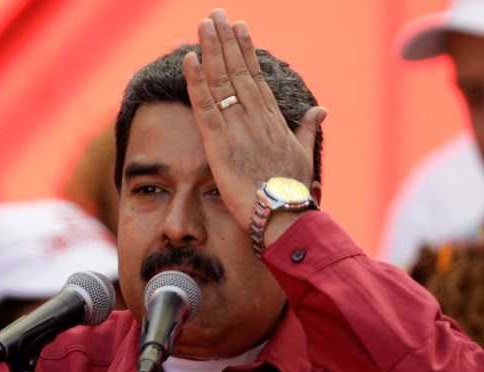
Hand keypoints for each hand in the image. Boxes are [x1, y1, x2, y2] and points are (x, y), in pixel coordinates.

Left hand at [182, 8, 326, 231]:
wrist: (283, 214)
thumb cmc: (293, 189)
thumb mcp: (303, 153)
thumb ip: (306, 128)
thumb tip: (320, 109)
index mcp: (272, 119)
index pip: (256, 77)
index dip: (245, 51)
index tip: (239, 28)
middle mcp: (255, 117)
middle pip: (238, 71)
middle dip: (226, 41)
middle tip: (216, 15)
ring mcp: (237, 128)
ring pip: (222, 82)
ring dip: (211, 51)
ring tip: (204, 25)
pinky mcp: (219, 143)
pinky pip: (205, 106)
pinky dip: (196, 82)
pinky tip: (189, 59)